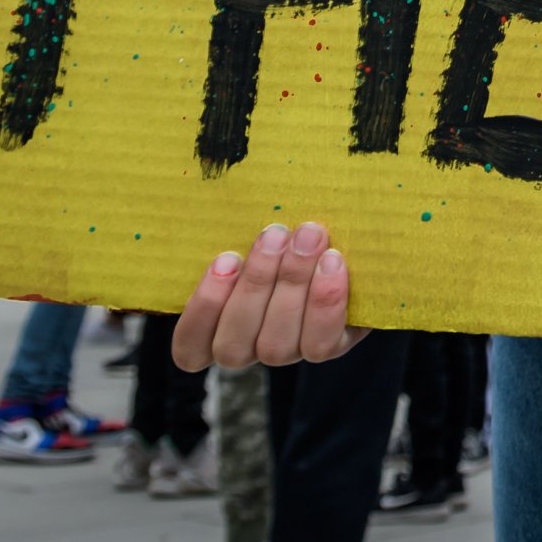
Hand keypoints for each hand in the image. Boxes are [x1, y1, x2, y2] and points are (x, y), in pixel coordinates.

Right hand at [169, 221, 365, 371]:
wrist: (353, 251)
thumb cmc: (285, 236)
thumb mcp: (261, 236)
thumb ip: (246, 234)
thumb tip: (237, 190)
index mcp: (217, 328)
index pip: (189, 347)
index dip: (202, 310)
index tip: (225, 258)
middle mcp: (249, 348)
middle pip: (233, 344)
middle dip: (255, 285)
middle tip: (274, 234)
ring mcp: (288, 352)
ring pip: (275, 345)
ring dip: (291, 286)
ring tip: (308, 237)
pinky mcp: (329, 346)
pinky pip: (321, 344)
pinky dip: (325, 303)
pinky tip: (334, 262)